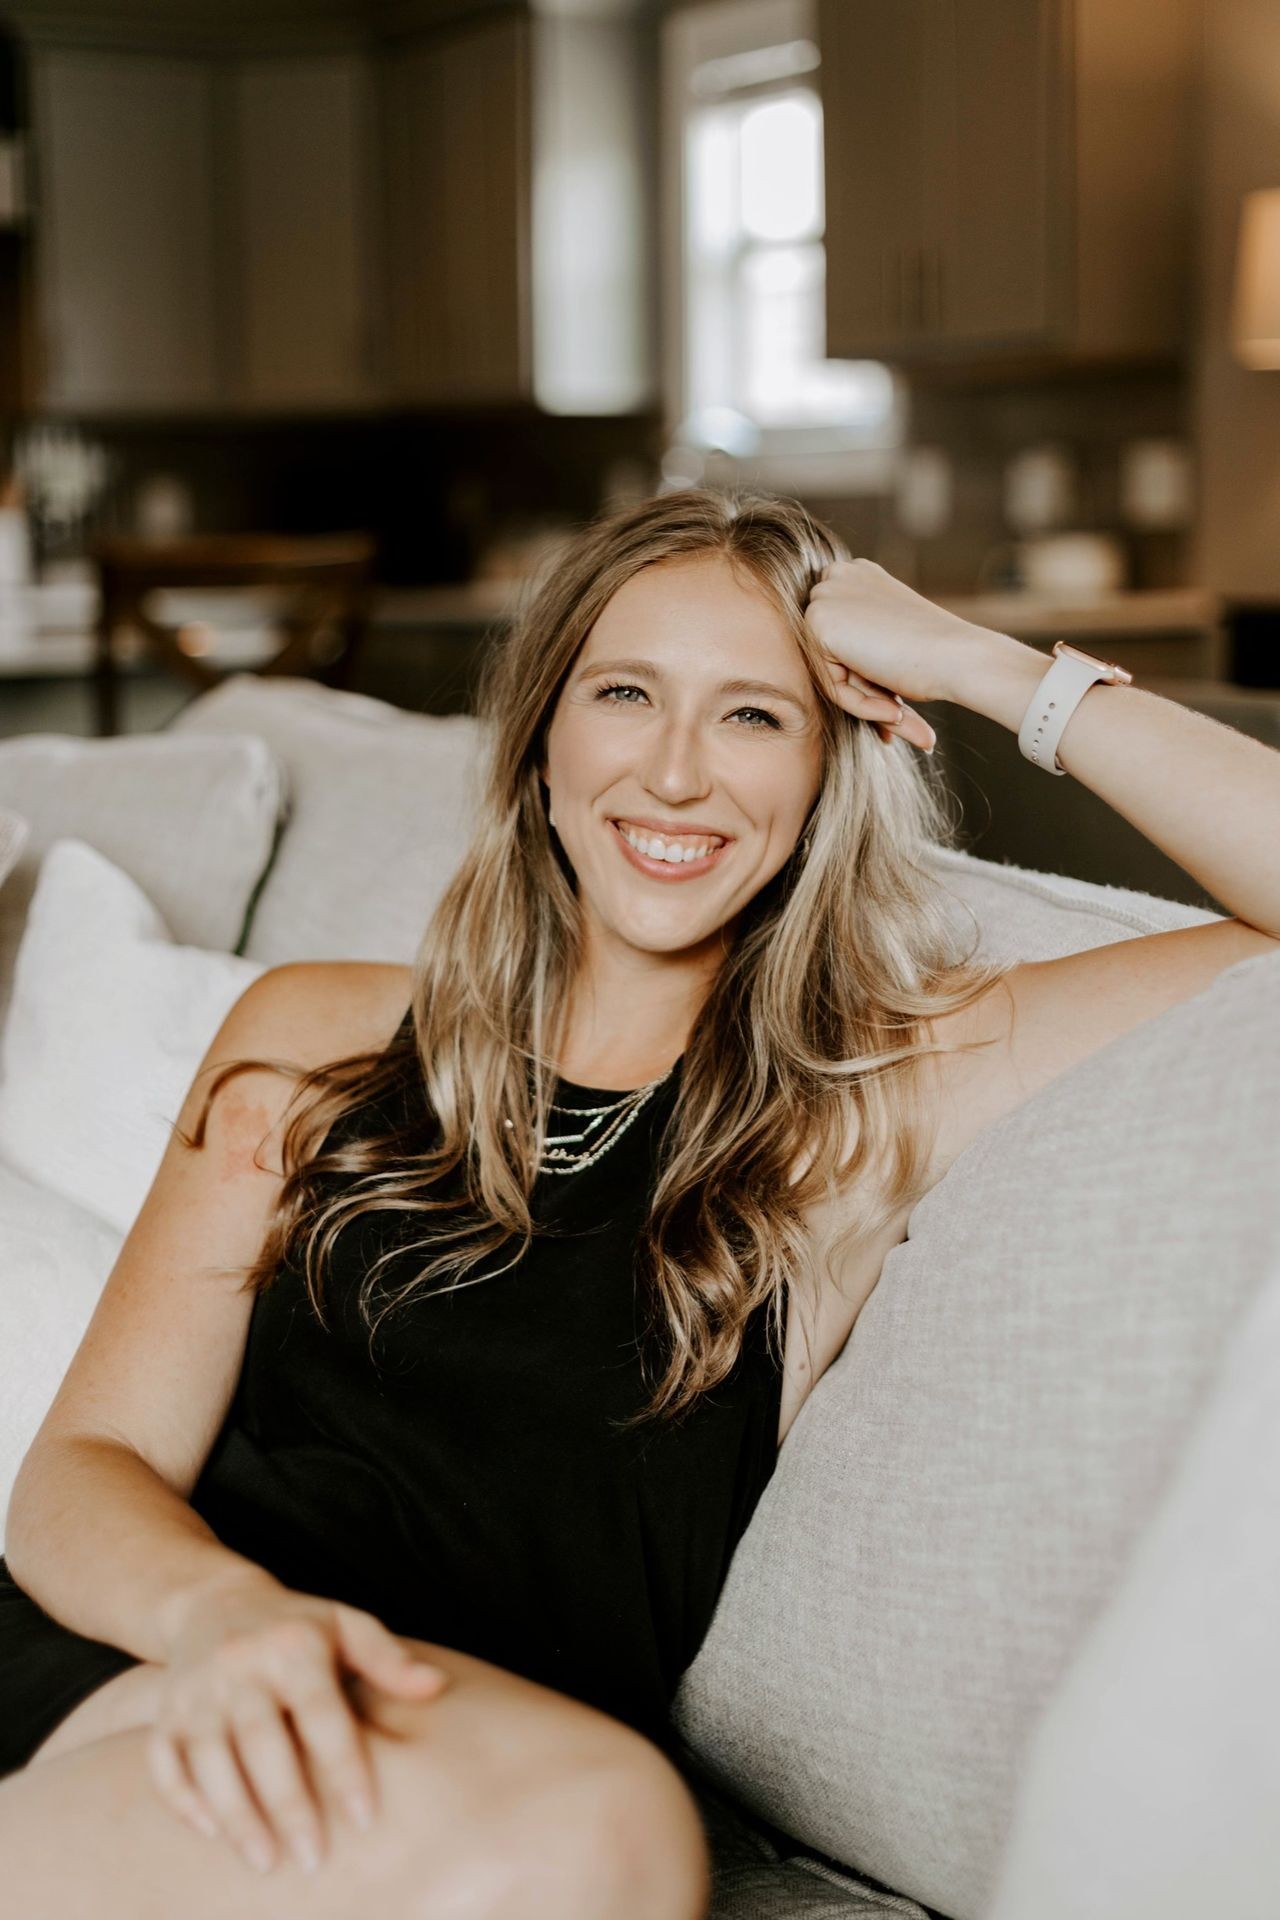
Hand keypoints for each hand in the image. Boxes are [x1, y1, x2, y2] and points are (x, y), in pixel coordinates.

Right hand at [148, 1574, 449, 1876]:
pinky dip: (182, 1799)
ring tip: (266, 1862)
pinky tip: (211, 1833)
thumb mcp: (346, 1625)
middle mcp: (240, 1667)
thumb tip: (437, 1687)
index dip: (343, 1766)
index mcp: (293, 1646)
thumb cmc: (297, 1625)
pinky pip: (164, 1762)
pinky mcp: (164, 1713)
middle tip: (314, 1858)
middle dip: (287, 1804)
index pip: (320, 1712)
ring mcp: (195, 1691)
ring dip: (236, 1815)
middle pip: (261, 1742)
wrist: (213, 1601)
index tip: (366, 1816)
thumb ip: (389, 1660)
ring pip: (210, 1759)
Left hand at [804, 558, 996, 750]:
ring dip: (864, 700)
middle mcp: (838, 576)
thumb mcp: (891, 641)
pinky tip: (895, 709)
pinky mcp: (818, 621)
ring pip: (828, 670)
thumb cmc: (935, 656)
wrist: (958, 657)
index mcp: (858, 574)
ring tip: (901, 714)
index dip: (865, 676)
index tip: (896, 702)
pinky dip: (859, 705)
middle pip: (830, 653)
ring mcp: (826, 595)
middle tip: (899, 714)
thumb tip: (839, 670)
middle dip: (862, 689)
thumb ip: (859, 650)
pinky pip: (829, 683)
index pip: (840, 638)